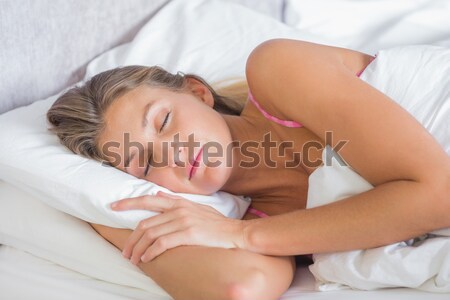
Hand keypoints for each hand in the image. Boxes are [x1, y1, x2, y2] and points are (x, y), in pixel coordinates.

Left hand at [111, 191, 245, 263]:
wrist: (236, 233)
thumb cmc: (218, 224)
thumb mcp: (198, 208)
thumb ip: (177, 202)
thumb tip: (159, 194)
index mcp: (180, 203)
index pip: (149, 199)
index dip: (129, 203)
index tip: (113, 206)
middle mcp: (179, 209)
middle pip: (145, 223)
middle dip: (131, 239)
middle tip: (125, 251)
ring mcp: (183, 221)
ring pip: (150, 234)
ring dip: (138, 249)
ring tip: (134, 259)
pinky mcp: (188, 234)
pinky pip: (162, 243)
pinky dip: (151, 252)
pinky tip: (147, 259)